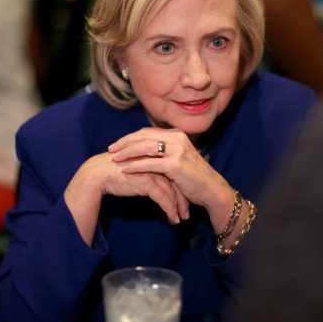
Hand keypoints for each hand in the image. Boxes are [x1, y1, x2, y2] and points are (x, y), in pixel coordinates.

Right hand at [71, 151, 188, 224]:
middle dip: (183, 198)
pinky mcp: (146, 181)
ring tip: (181, 219)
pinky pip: (163, 198)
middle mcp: (156, 161)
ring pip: (172, 190)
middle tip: (187, 213)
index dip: (182, 187)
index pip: (175, 171)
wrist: (98, 174)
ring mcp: (151, 170)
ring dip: (178, 207)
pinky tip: (173, 219)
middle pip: (176, 180)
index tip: (187, 201)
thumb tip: (163, 183)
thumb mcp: (138, 169)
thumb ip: (151, 171)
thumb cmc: (116, 172)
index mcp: (155, 155)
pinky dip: (170, 209)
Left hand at [109, 127, 232, 212]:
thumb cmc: (194, 177)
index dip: (130, 138)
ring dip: (127, 153)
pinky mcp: (175, 164)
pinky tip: (124, 170)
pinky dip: (135, 166)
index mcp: (177, 135)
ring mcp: (177, 150)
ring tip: (114, 159)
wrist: (212, 189)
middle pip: (144, 136)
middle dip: (124, 143)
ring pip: (145, 147)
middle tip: (110, 149)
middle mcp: (177, 138)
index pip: (148, 132)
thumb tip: (142, 151)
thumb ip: (164, 152)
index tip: (117, 144)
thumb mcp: (179, 159)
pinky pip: (149, 163)